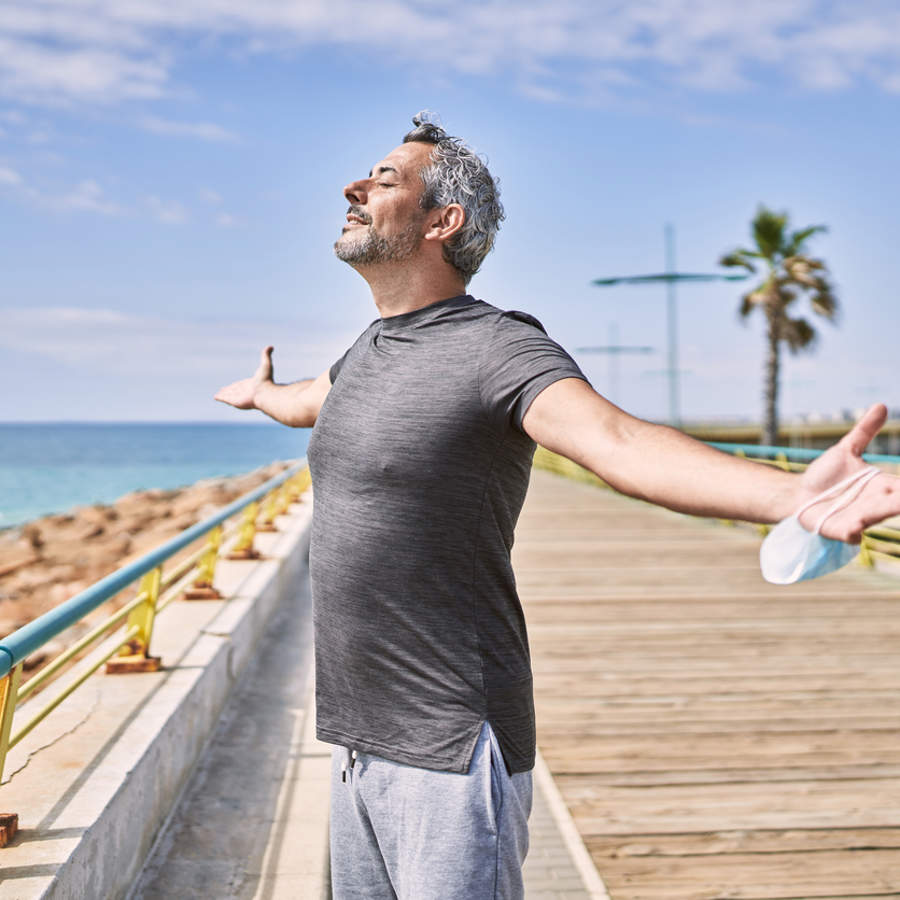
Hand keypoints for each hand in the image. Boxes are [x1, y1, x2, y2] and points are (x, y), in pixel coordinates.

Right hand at [214, 346, 273, 409]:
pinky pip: (226, 399)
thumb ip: (266, 356)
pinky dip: (221, 398)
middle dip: (229, 390)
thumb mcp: (266, 365)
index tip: (234, 385)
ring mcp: (240, 397)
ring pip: (229, 395)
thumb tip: (271, 346)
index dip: (238, 385)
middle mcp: (245, 392)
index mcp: (251, 384)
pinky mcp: (235, 401)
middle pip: (235, 391)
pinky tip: (216, 397)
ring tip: (217, 395)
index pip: (242, 385)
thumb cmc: (266, 380)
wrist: (265, 393)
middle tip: (223, 390)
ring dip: (224, 394)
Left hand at [796, 403, 898, 541]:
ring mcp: (857, 518)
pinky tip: (855, 531)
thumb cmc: (827, 475)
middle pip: (894, 503)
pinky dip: (852, 533)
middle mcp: (874, 503)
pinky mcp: (838, 530)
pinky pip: (849, 534)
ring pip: (875, 516)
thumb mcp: (846, 450)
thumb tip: (881, 405)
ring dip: (882, 512)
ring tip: (891, 506)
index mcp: (881, 486)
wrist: (799, 493)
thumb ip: (864, 431)